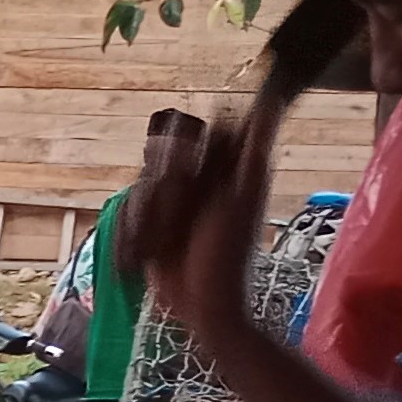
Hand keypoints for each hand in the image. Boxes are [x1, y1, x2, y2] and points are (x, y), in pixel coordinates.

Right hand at [119, 108, 279, 338]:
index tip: (191, 179)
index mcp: (222, 166)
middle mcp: (196, 178)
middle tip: (182, 220)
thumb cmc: (229, 252)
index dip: (186, 154)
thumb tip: (272, 99)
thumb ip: (252, 146)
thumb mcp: (245, 194)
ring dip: (151, 217)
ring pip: (142, 185)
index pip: (192, 134)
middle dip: (165, 190)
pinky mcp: (150, 223)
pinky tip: (148, 251)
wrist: (201, 302)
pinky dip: (135, 231)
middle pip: (160, 158)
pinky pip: (129, 210)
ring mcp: (171, 201)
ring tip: (166, 242)